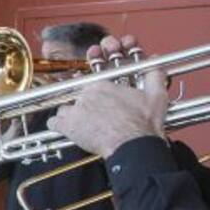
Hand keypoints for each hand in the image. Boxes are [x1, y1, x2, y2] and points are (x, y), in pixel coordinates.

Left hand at [48, 33, 167, 157]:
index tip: (95, 97)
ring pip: (64, 107)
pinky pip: (54, 123)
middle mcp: (86, 94)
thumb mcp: (156, 94)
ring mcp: (76, 110)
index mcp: (103, 84)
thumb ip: (155, 75)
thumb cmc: (144, 123)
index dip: (92, 89)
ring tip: (79, 122)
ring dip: (69, 113)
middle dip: (82, 103)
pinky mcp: (69, 127)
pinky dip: (57, 125)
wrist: (134, 145)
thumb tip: (156, 63)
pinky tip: (64, 129)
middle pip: (76, 95)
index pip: (89, 82)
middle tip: (90, 113)